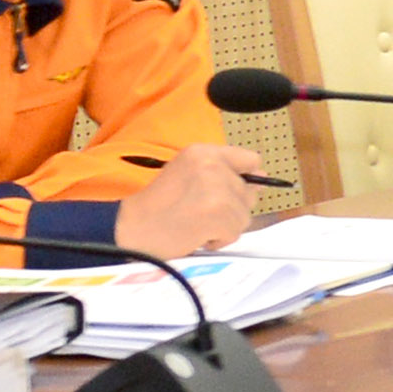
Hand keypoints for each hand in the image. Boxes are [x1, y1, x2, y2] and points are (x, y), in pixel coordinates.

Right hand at [116, 143, 266, 258]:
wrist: (130, 229)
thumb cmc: (159, 206)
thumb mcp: (189, 176)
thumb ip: (224, 174)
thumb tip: (263, 177)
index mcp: (203, 151)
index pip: (251, 159)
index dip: (243, 179)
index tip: (225, 192)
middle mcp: (212, 164)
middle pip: (249, 191)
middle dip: (231, 208)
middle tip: (199, 211)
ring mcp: (217, 188)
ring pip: (244, 214)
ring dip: (224, 226)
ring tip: (196, 223)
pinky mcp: (218, 213)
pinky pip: (235, 232)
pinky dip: (219, 240)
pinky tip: (196, 234)